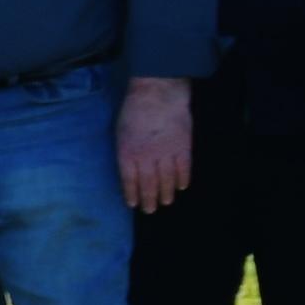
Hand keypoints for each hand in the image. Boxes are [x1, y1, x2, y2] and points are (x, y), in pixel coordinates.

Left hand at [117, 76, 193, 212]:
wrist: (158, 94)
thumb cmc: (134, 111)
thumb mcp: (120, 132)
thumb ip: (126, 152)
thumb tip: (129, 169)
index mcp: (127, 153)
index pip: (129, 180)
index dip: (132, 193)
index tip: (133, 204)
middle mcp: (146, 157)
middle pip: (148, 184)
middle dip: (149, 199)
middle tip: (150, 210)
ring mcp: (166, 153)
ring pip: (167, 180)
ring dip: (166, 193)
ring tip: (166, 202)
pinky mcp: (183, 147)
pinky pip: (184, 169)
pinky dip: (183, 179)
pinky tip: (181, 187)